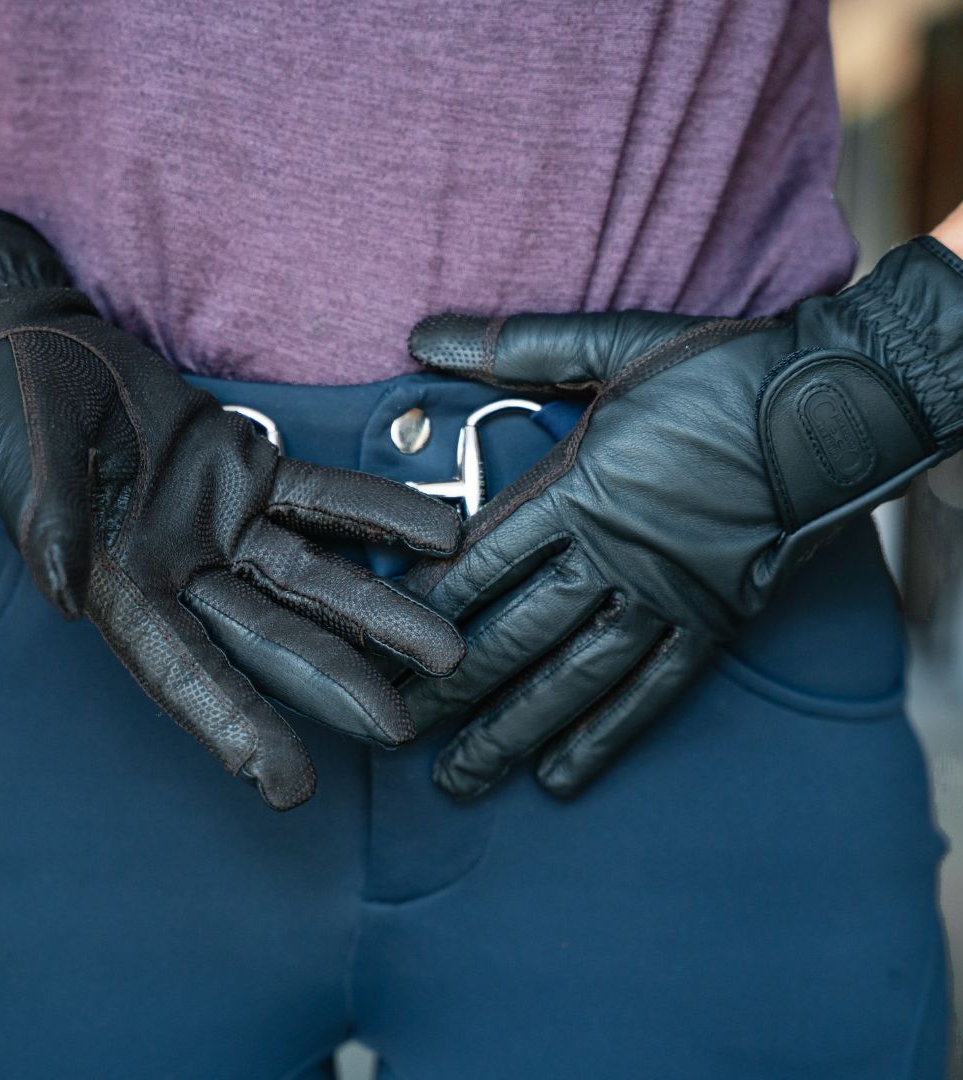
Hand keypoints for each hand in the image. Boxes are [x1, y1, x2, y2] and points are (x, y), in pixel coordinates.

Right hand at [0, 207, 464, 808]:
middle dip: (335, 681)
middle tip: (398, 728)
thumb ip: (50, 522)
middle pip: (271, 636)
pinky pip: (327, 498)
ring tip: (447, 649)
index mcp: (125, 588)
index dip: (236, 726)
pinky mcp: (254, 475)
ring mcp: (228, 526)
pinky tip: (441, 535)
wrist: (43, 348)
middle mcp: (186, 571)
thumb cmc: (18, 408)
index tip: (291, 785)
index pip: (187, 670)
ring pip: (315, 577)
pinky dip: (382, 514)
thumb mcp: (28, 461)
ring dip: (381, 611)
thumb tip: (62, 590)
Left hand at [400, 237, 962, 799]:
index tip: (376, 643)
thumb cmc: (723, 370)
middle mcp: (612, 555)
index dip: (421, 606)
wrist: (839, 404)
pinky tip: (561, 777)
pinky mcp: (712, 624)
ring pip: (571, 678)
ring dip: (510, 730)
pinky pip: (651, 694)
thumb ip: (517, 348)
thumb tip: (422, 335)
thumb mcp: (613, 346)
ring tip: (459, 777)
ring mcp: (663, 597)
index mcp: (578, 488)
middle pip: (511, 635)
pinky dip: (605, 738)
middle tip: (393, 733)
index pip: (479, 561)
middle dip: (446, 689)